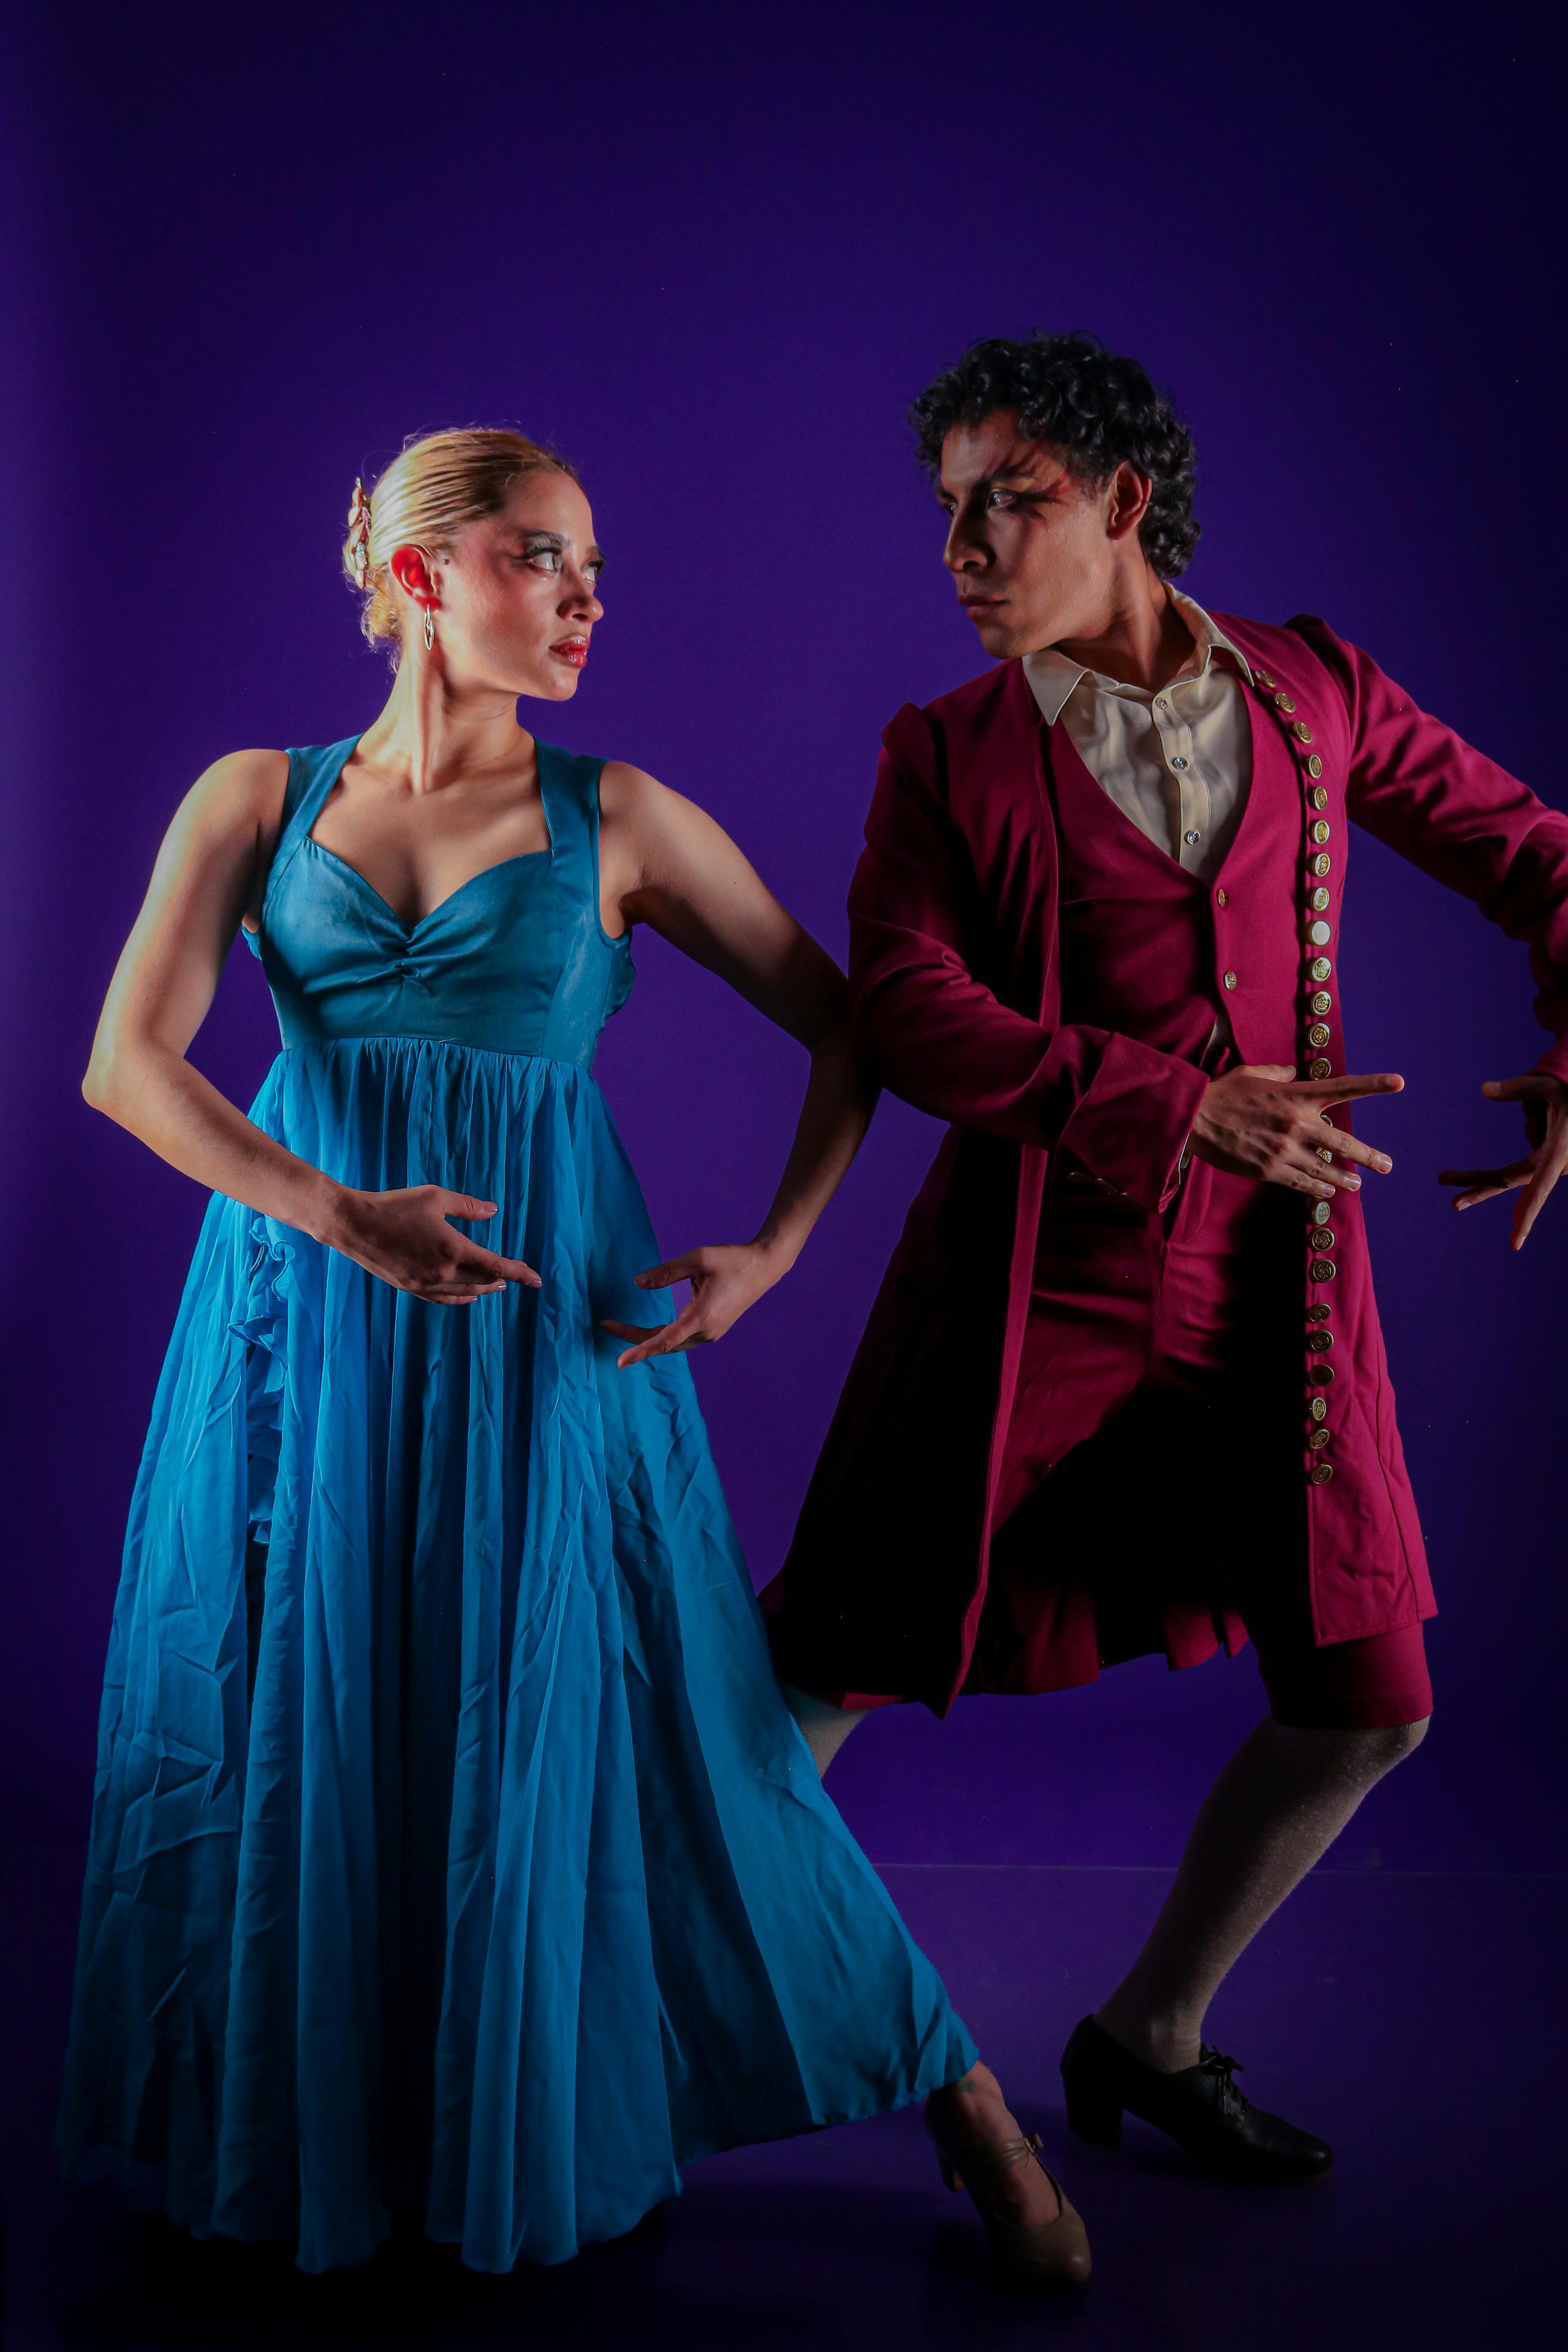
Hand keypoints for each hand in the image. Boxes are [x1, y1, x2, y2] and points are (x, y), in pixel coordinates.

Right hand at [323, 1186, 539, 1303]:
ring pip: (464, 1293)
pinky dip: (459, 1298)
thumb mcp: (435, 1197)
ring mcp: (424, 1284)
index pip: (496, 1266)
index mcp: (452, 1249)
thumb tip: (493, 1210)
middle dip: (503, 1280)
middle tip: (517, 1276)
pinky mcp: (409, 1287)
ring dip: (484, 1290)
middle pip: (483, 1282)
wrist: (353, 1224)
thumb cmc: (394, 1206)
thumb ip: (467, 1206)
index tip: (537, 1279)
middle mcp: (441, 1272)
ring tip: (497, 1286)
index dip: (519, 1273)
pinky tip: (467, 1297)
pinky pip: (442, 1298)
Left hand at [601, 1241, 788, 1367]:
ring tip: (621, 1327)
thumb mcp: (697, 1259)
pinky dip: (663, 1335)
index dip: (639, 1351)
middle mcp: (706, 1332)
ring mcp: (712, 1333)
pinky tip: (650, 1329)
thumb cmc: (732, 1260)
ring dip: (647, 1338)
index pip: (663, 1341)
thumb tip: (637, 1283)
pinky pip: (682, 1338)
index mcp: (701, 1317)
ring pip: (673, 1343)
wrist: (764, 1266)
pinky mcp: (714, 1329)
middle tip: (606, 1324)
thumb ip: (665, 1272)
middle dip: (633, 1338)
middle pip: (663, 1344)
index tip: (619, 1362)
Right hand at [1190, 1064, 1403, 1201]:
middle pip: (1342, 1142)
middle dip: (1368, 1156)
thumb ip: (1277, 1073)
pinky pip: (1302, 1182)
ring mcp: (1285, 1150)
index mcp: (1296, 1096)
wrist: (1194, 1119)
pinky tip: (1328, 1191)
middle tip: (1387, 1165)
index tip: (1399, 1083)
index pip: (1342, 1088)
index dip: (1372, 1085)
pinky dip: (1318, 1188)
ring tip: (1358, 1184)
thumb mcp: (1252, 1074)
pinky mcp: (1270, 1170)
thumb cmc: (1222, 1094)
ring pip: (1325, 1169)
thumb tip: (1292, 1071)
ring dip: (1344, 1178)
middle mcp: (1297, 1123)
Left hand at [1438, 1073, 1567, 1248]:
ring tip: (1495, 1140)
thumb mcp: (1547, 1085)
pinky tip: (1541, 1116)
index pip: (1538, 1189)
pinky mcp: (1539, 1163)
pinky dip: (1523, 1133)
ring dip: (1497, 1159)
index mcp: (1557, 1153)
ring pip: (1507, 1172)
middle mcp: (1551, 1166)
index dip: (1526, 1216)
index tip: (1515, 1243)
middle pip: (1506, 1179)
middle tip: (1442, 1178)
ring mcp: (1545, 1167)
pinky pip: (1514, 1163)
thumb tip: (1484, 1089)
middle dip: (1476, 1182)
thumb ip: (1518, 1087)